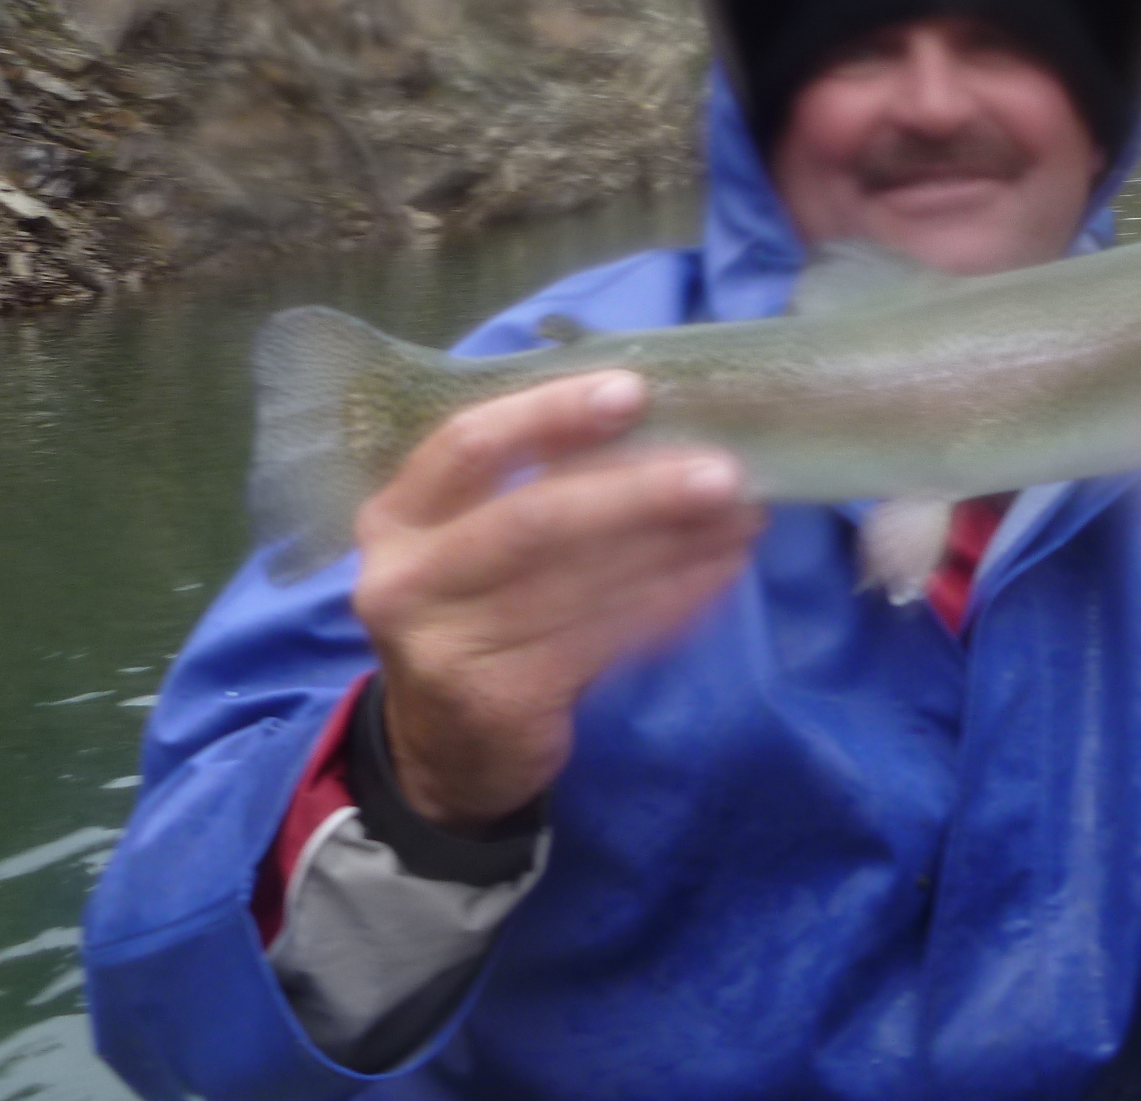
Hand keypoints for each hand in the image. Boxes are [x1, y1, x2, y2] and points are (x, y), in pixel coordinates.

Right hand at [351, 371, 762, 831]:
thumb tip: (660, 421)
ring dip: (672, 547)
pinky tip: (716, 573)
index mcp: (399, 514)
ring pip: (578, 583)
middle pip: (532, 517)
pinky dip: (667, 601)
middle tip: (723, 473)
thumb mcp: (471, 539)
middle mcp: (407, 577)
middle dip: (637, 490)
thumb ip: (535, 481)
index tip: (634, 391)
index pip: (469, 443)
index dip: (551, 414)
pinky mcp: (498, 699)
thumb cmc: (477, 612)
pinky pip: (601, 638)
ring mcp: (446, 645)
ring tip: (741, 519)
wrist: (446, 750)